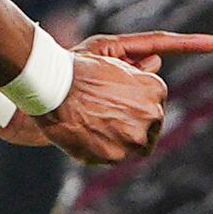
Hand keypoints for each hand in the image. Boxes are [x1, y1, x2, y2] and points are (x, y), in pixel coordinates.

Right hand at [29, 29, 212, 164]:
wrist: (55, 89)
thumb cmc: (80, 69)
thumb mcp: (113, 57)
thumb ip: (138, 65)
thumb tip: (157, 61)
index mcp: (155, 90)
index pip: (156, 107)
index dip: (137, 109)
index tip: (121, 108)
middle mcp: (151, 115)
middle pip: (150, 130)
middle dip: (133, 128)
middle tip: (107, 121)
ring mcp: (134, 137)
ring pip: (133, 147)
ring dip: (119, 142)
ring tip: (94, 128)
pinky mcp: (116, 156)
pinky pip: (112, 157)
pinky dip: (100, 150)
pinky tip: (84, 135)